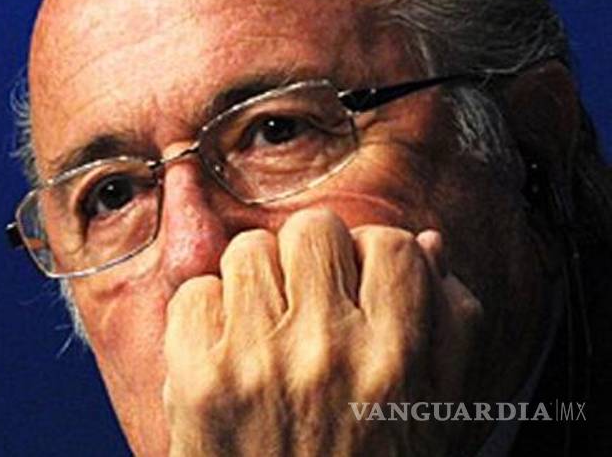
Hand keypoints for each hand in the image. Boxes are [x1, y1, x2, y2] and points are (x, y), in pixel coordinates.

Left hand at [161, 209, 481, 455]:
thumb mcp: (436, 412)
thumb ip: (448, 326)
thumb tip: (426, 243)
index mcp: (398, 356)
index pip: (389, 242)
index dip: (369, 260)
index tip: (357, 291)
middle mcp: (329, 349)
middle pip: (312, 228)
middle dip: (308, 257)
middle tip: (305, 302)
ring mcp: (258, 359)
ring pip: (248, 248)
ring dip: (254, 281)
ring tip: (263, 328)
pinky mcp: (199, 376)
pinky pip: (194, 291)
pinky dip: (205, 316)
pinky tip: (226, 354)